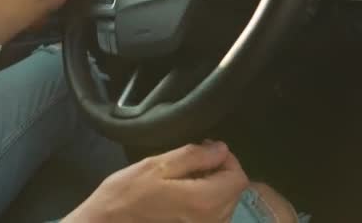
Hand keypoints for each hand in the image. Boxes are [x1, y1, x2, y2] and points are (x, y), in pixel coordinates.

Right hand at [64, 141, 248, 222]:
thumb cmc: (126, 195)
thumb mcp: (155, 166)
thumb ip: (193, 156)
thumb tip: (221, 149)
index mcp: (205, 201)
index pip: (239, 177)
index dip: (226, 158)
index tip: (204, 148)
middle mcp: (212, 221)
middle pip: (233, 191)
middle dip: (218, 171)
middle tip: (190, 161)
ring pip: (224, 204)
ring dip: (211, 187)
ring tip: (183, 179)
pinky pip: (212, 216)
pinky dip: (204, 202)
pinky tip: (180, 196)